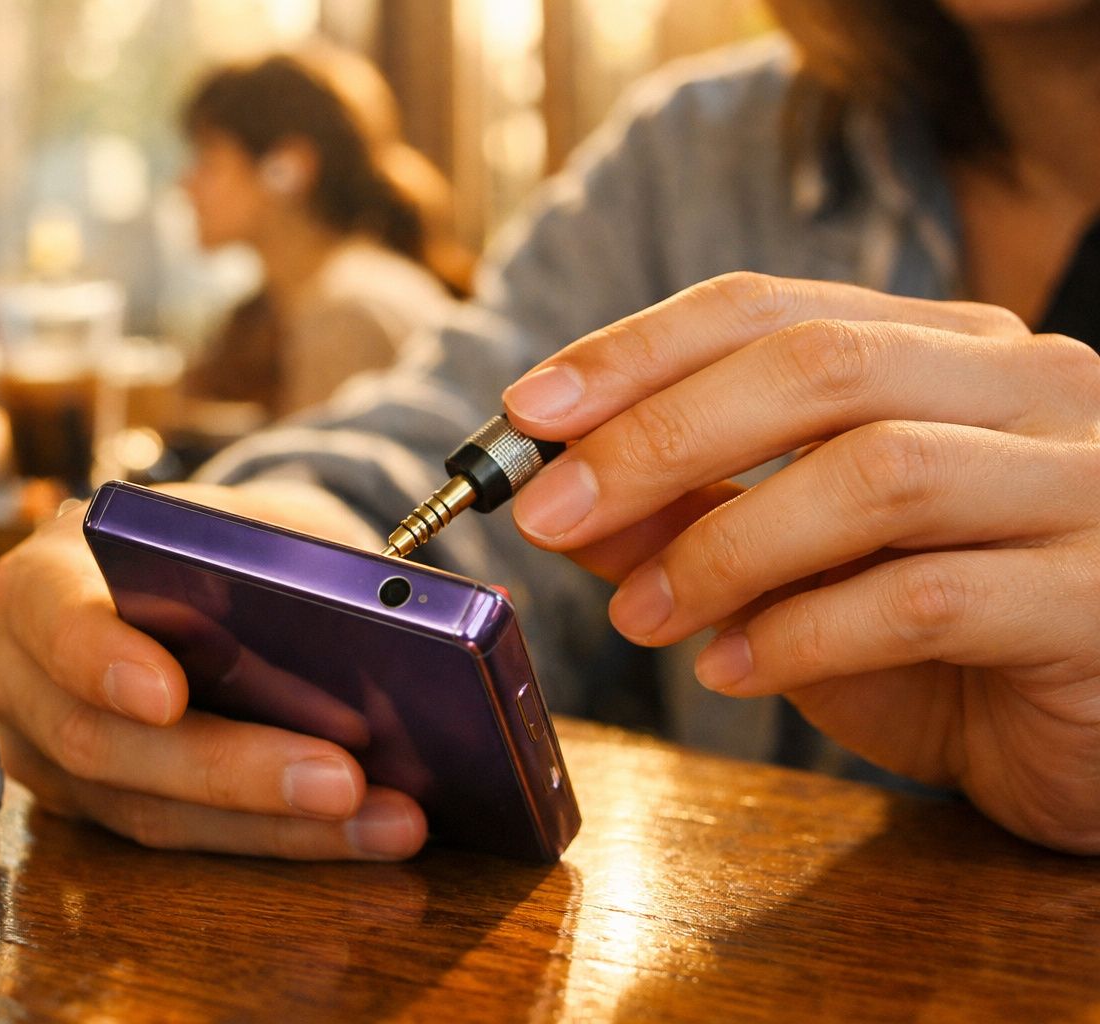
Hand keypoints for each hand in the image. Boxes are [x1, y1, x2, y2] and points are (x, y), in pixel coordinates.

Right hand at [0, 481, 426, 858]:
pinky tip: (366, 830)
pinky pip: (185, 837)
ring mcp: (46, 750)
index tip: (167, 693)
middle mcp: (20, 670)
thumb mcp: (254, 524)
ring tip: (385, 818)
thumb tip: (369, 609)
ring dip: (278, 821)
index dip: (99, 657)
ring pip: (148, 809)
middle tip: (341, 779)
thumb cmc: (228, 544)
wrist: (215, 574)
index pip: (48, 614)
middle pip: (100, 740)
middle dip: (231, 769)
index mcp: (42, 576)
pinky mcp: (95, 809)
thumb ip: (280, 560)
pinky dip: (282, 835)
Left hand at [502, 272, 1099, 852]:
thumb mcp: (795, 568)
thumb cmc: (944, 640)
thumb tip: (558, 492)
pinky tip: (730, 671)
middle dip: (656, 437)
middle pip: (816, 365)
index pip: (770, 308)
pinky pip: (924, 598)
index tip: (526, 409)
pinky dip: (800, 635)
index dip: (637, 351)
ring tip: (639, 617)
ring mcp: (1082, 483)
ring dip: (722, 546)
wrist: (1094, 739)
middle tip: (549, 512)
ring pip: (873, 473)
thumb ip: (689, 515)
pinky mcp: (1099, 597)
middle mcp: (1028, 384)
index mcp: (947, 347)